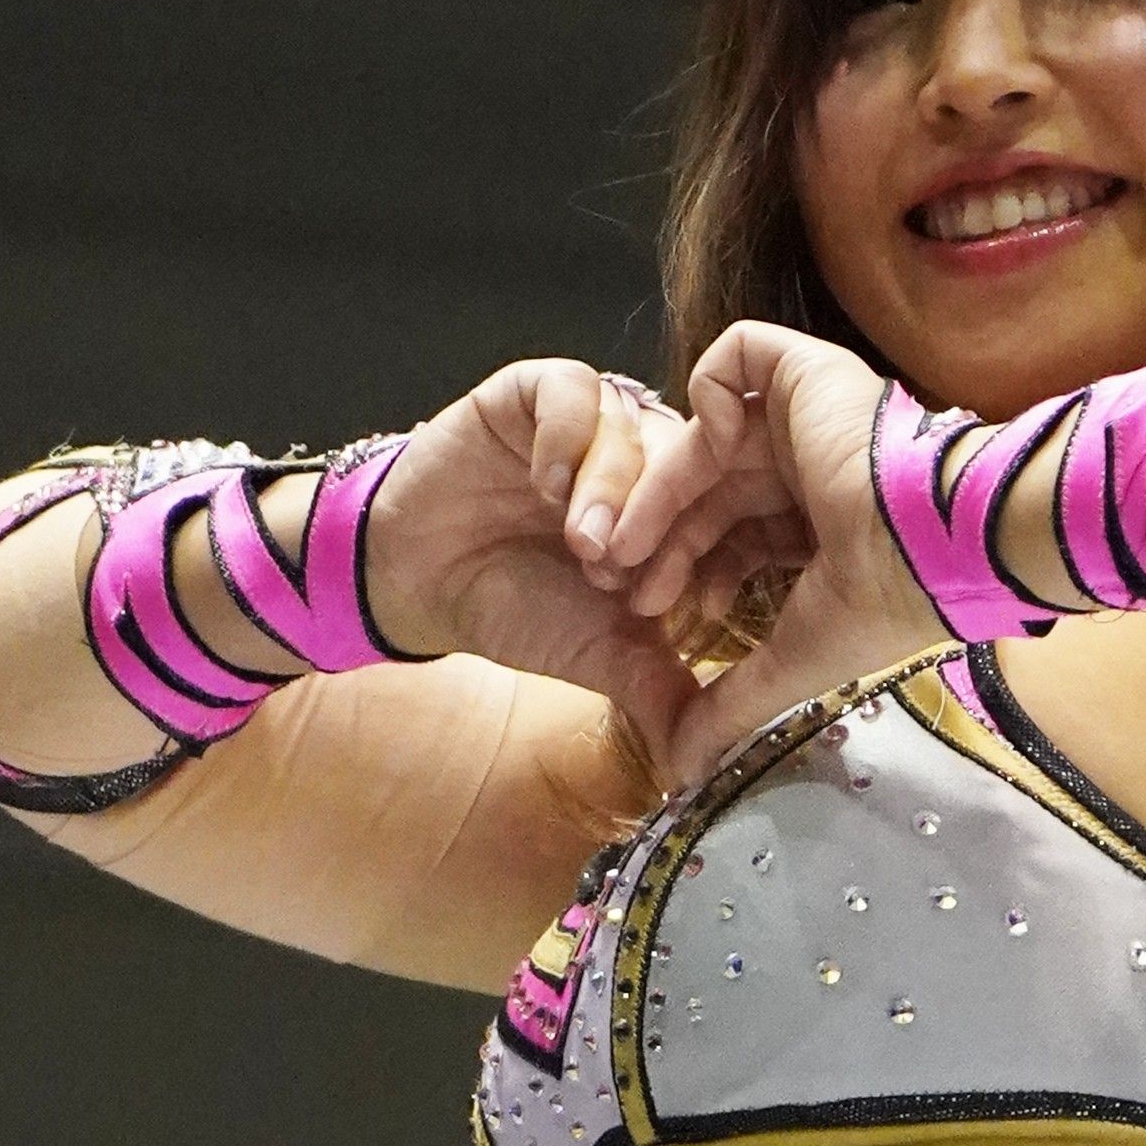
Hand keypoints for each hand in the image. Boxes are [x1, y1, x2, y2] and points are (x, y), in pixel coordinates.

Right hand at [358, 363, 725, 749]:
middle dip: (655, 523)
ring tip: (578, 541)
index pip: (720, 513)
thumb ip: (659, 690)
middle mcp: (642, 457)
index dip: (695, 560)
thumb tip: (709, 756)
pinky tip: (543, 487)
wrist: (425, 580)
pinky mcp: (536, 393)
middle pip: (687, 461)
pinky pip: (572, 389)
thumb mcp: (601, 656)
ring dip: (612, 487)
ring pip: (635, 425)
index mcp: (675, 513)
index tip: (653, 606)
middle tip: (611, 573)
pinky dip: (566, 439)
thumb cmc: (519, 608)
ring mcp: (592, 420)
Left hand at [583, 325, 949, 731]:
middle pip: (705, 493)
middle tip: (615, 582)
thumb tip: (683, 772)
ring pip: (704, 437)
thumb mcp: (793, 663)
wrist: (930, 544)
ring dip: (656, 490)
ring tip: (620, 544)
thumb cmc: (880, 606)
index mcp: (817, 527)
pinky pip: (737, 354)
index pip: (726, 538)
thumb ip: (732, 706)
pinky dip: (705, 394)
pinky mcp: (807, 372)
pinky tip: (700, 449)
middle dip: (655, 539)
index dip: (681, 570)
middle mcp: (809, 468)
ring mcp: (807, 416)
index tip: (650, 613)